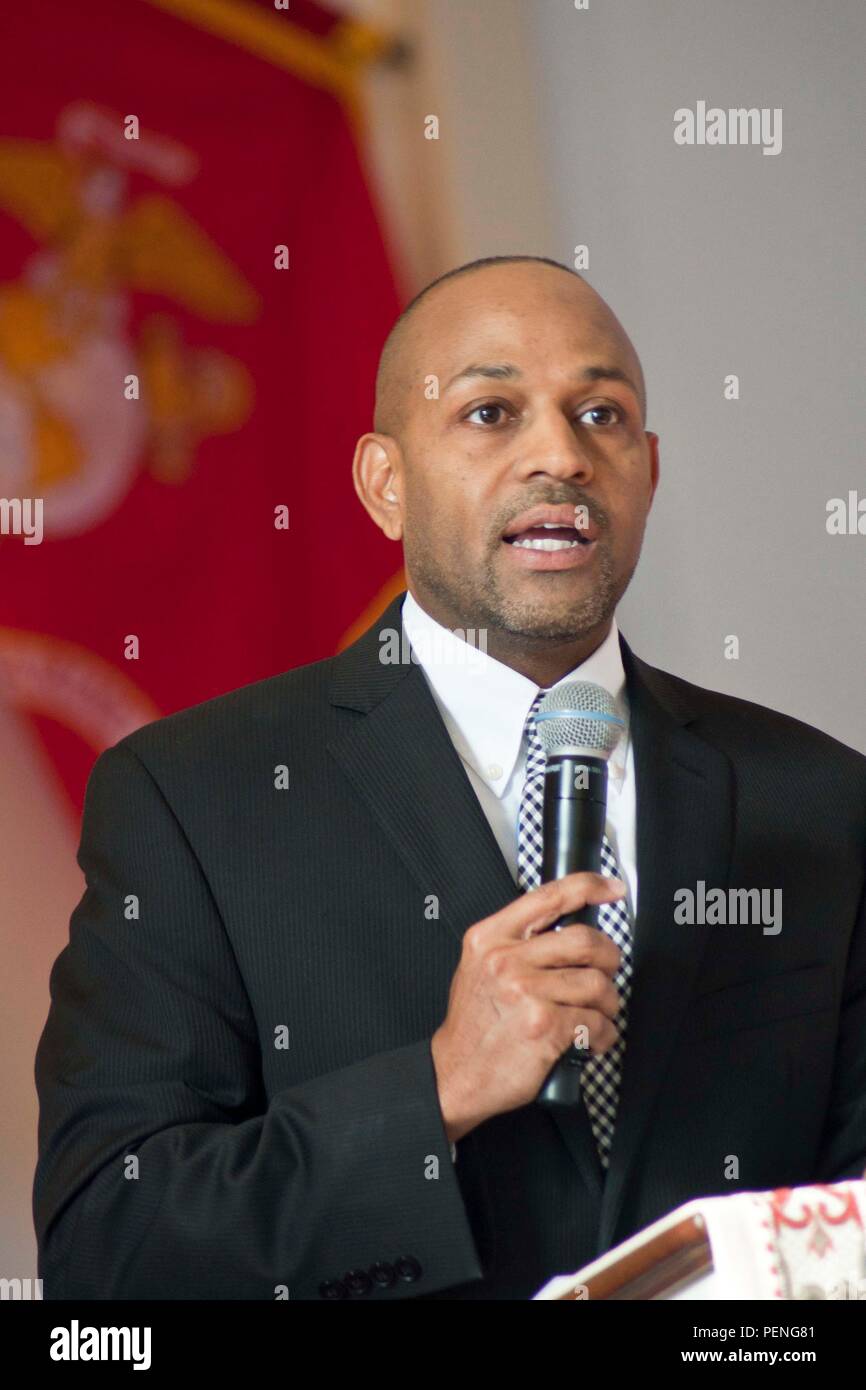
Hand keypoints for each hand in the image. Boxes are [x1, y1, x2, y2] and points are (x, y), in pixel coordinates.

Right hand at [431, 872, 624, 1142]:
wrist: (455, 1074)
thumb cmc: (473, 1024)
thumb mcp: (479, 966)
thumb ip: (515, 942)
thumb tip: (566, 928)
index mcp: (490, 938)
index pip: (549, 897)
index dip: (589, 886)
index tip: (612, 889)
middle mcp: (506, 961)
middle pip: (585, 940)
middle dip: (609, 957)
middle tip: (607, 971)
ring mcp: (525, 993)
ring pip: (597, 984)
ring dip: (608, 1003)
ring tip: (597, 1013)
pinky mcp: (544, 1027)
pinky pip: (596, 1022)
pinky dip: (603, 1034)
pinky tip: (591, 1040)